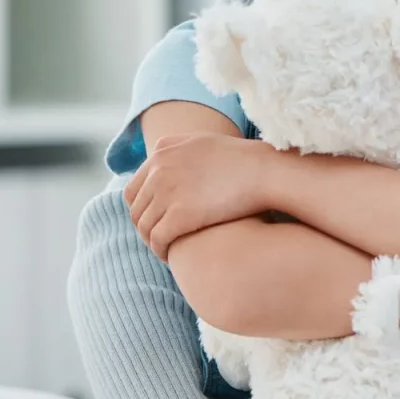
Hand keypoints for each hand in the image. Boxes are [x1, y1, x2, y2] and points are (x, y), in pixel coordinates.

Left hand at [125, 133, 275, 258]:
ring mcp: (167, 192)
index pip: (133, 189)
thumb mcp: (203, 142)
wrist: (266, 171)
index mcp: (162, 151)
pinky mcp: (179, 216)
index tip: (154, 220)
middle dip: (146, 227)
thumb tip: (163, 164)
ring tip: (167, 248)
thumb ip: (177, 150)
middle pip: (137, 209)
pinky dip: (160, 251)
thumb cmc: (242, 158)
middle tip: (161, 238)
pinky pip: (157, 240)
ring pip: (145, 227)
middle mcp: (159, 169)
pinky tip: (171, 256)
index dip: (141, 209)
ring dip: (152, 241)